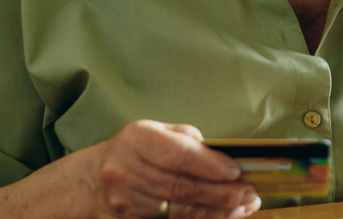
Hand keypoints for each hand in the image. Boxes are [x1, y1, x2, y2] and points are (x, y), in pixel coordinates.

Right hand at [88, 120, 259, 217]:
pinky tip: (223, 215)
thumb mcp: (157, 132)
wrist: (92, 181)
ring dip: (217, 210)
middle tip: (250, 194)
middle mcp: (126, 170)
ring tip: (245, 206)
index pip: (178, 154)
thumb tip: (223, 158)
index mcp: (136, 139)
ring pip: (179, 210)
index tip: (236, 172)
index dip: (210, 165)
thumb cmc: (136, 151)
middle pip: (181, 186)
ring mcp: (125, 200)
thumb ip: (188, 141)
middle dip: (222, 193)